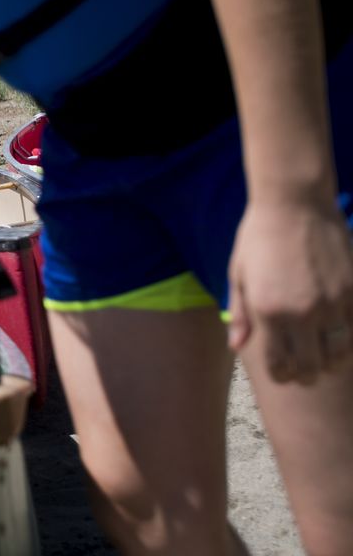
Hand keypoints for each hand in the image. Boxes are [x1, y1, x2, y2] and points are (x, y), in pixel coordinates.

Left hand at [228, 198, 352, 383]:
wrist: (294, 203)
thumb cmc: (259, 237)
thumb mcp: (239, 274)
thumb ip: (241, 315)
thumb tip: (236, 347)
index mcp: (268, 311)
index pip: (279, 364)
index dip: (281, 376)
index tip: (283, 374)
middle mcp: (302, 312)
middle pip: (311, 366)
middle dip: (306, 376)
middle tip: (305, 373)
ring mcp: (332, 303)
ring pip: (340, 353)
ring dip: (331, 361)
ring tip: (324, 358)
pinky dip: (349, 339)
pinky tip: (340, 336)